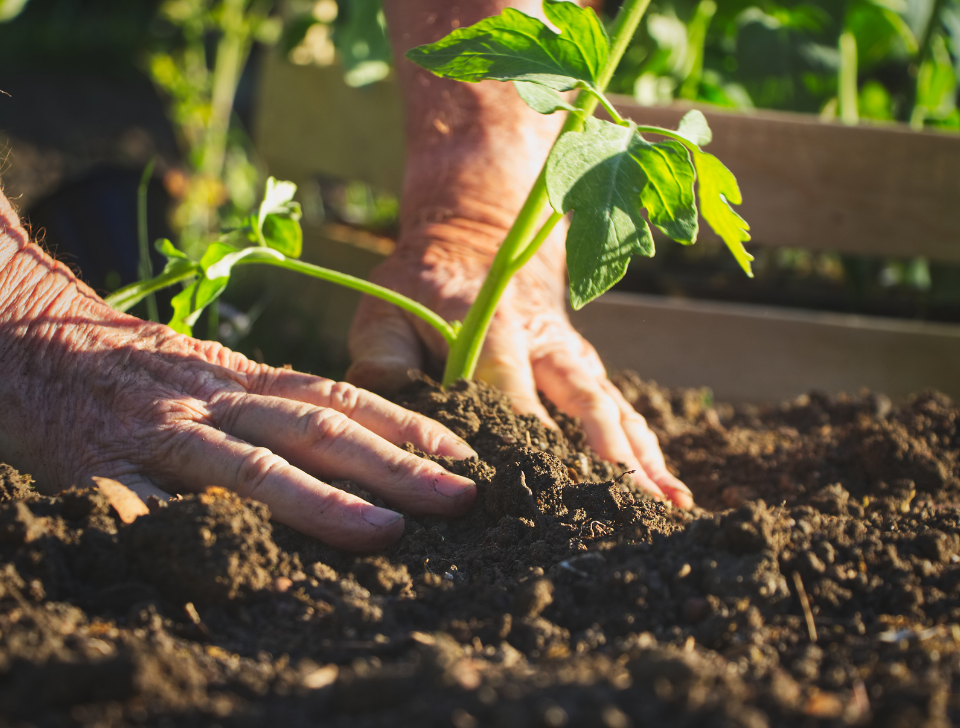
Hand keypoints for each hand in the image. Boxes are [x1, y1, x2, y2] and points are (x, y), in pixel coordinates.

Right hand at [0, 199, 476, 550]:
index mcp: (243, 378)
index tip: (464, 455)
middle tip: (461, 497)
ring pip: (252, 466)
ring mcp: (164, 433)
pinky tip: (234, 567)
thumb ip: (268, 404)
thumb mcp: (210, 371)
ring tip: (386, 531)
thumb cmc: (131, 363)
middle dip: (395, 467)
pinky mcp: (102, 465)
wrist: (28, 333)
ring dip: (322, 502)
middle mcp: (217, 400)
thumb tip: (352, 445)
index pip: (340, 398)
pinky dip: (191, 533)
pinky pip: (146, 505)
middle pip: (318, 430)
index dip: (406, 426)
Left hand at [365, 0, 691, 508]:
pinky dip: (648, 453)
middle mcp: (546, 343)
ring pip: (614, 410)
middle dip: (607, 453)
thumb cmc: (422, 290)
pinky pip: (623, 413)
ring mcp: (574, 359)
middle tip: (625, 502)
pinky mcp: (586, 373)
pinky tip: (670, 494)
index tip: (538, 483)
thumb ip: (383, 364)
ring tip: (668, 506)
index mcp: (494, 325)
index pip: (510, 384)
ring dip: (641, 458)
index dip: (524, 430)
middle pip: (583, 400)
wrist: (478, 242)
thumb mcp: (386, 313)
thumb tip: (387, 424)